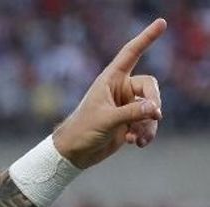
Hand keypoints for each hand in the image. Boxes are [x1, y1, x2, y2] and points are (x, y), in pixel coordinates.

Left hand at [52, 18, 165, 168]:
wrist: (74, 153)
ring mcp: (127, 105)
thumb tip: (156, 109)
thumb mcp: (107, 120)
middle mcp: (121, 89)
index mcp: (110, 79)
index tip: (161, 23)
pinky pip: (148, 123)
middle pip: (150, 87)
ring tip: (137, 138)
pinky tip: (136, 143)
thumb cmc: (82, 131)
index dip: (146, 38)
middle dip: (154, 102)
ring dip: (148, 124)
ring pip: (151, 108)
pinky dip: (146, 133)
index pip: (131, 53)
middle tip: (154, 116)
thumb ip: (131, 113)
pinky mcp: (130, 121)